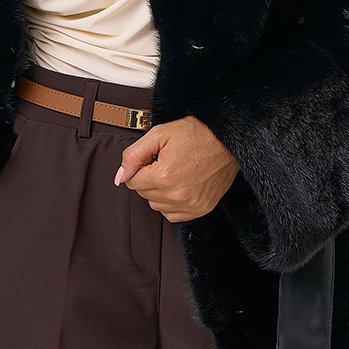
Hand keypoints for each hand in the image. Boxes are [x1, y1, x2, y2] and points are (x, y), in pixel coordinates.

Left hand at [113, 116, 239, 222]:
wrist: (228, 140)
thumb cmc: (196, 133)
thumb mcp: (160, 133)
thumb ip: (133, 155)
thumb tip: (120, 177)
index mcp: (163, 176)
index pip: (131, 182)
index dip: (138, 168)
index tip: (152, 158)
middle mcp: (176, 194)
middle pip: (143, 194)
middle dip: (148, 178)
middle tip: (165, 161)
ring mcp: (190, 204)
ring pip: (156, 205)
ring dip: (159, 191)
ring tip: (174, 172)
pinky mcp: (201, 209)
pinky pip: (173, 215)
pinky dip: (171, 203)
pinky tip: (180, 186)